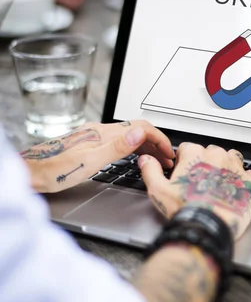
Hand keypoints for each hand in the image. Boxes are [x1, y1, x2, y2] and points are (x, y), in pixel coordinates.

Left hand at [21, 121, 174, 192]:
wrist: (30, 173)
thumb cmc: (55, 172)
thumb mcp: (90, 162)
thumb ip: (118, 147)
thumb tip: (140, 132)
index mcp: (103, 133)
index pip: (141, 127)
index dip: (159, 138)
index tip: (168, 152)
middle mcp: (99, 131)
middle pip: (137, 130)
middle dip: (156, 142)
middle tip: (167, 159)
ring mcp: (94, 137)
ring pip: (129, 136)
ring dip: (146, 146)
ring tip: (156, 160)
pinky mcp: (90, 144)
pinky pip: (119, 141)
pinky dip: (134, 148)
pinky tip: (134, 157)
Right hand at [139, 143, 250, 239]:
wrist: (207, 228)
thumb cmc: (184, 210)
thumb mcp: (158, 191)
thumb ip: (151, 170)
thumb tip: (146, 159)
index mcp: (195, 154)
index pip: (188, 148)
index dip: (184, 161)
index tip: (184, 173)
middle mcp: (217, 156)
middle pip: (211, 152)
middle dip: (206, 163)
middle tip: (200, 182)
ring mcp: (235, 167)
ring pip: (232, 158)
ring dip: (226, 166)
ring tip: (218, 183)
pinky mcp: (249, 181)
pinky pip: (249, 173)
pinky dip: (243, 179)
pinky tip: (235, 189)